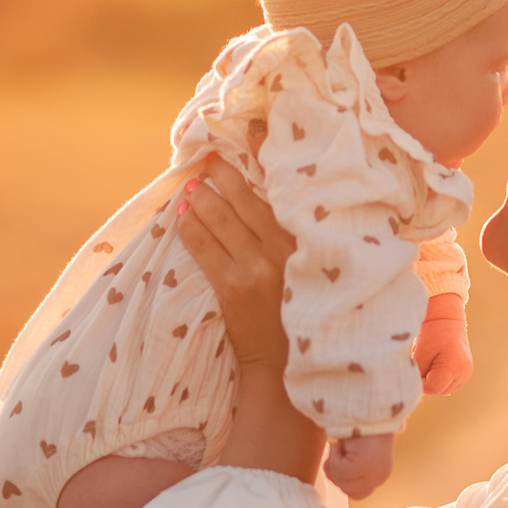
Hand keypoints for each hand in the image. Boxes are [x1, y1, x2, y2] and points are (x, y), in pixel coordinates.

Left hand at [173, 165, 325, 482]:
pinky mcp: (232, 289)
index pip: (284, 191)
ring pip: (221, 218)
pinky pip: (203, 248)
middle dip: (224, 173)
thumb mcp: (327, 278)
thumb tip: (304, 212)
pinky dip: (190, 227)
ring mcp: (256, 269)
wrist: (292, 374)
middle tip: (208, 155)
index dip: (264, 159)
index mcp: (311, 244)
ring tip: (192, 181)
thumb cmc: (313, 325)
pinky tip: (180, 213)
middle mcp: (285, 251)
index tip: (250, 133)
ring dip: (202, 196)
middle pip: (246, 199)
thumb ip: (318, 244)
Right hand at [323, 433, 394, 499]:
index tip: (338, 463)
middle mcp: (379, 477)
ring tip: (339, 446)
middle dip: (335, 472)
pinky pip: (339, 471)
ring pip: (341, 481)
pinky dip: (334, 456)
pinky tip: (339, 444)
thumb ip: (348, 469)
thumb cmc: (359, 426)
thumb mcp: (354, 454)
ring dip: (334, 462)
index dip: (342, 481)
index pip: (357, 494)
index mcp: (379, 475)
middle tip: (336, 452)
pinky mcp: (364, 466)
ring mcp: (373, 474)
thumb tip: (333, 476)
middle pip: (346, 490)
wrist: (369, 409)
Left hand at [415, 296, 472, 394]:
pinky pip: (450, 384)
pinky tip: (437, 366)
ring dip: (434, 382)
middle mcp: (463, 372)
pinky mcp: (466, 372)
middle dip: (427, 383)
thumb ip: (418, 376)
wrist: (446, 319)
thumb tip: (414, 391)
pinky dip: (441, 379)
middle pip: (439, 390)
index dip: (420, 382)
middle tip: (421, 366)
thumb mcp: (420, 356)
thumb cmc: (430, 335)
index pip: (432, 388)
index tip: (415, 369)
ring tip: (430, 364)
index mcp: (453, 366)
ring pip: (445, 389)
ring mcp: (466, 373)